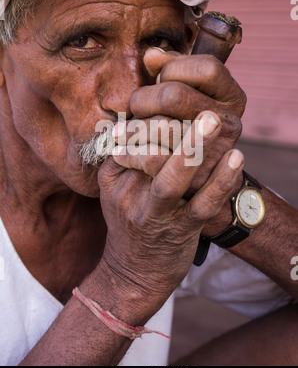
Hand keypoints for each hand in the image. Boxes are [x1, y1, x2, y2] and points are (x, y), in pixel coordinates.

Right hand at [98, 110, 243, 304]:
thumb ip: (126, 156)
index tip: (177, 94)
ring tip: (213, 120)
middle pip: (148, 155)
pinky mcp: (181, 231)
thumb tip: (146, 116)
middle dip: (170, 126)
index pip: (130, 138)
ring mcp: (155, 214)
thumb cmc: (129, 221)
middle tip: (198, 103)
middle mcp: (130, 194)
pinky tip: (236, 159)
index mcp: (113, 176)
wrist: (132, 273)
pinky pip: (203, 205)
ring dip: (193, 149)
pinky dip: (221, 182)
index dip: (153, 116)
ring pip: (171, 180)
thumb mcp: (114, 189)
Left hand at [120, 47, 245, 194]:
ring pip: (162, 126)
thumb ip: (172, 71)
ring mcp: (214, 153)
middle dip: (143, 98)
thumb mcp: (186, 98)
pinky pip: (153, 159)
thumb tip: (150, 55)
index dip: (175, 67)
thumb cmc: (184, 130)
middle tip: (133, 107)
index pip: (207, 68)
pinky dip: (130, 154)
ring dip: (133, 128)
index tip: (161, 78)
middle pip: (174, 95)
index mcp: (233, 98)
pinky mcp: (193, 180)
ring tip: (120, 132)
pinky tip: (120, 153)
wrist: (190, 189)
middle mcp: (230, 124)